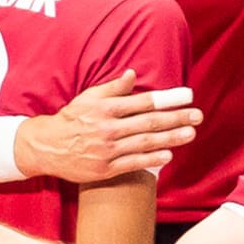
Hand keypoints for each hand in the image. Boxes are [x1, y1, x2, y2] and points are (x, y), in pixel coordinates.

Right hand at [15, 70, 202, 181]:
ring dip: (170, 138)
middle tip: (198, 115)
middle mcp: (107, 128)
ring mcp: (106, 150)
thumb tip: (133, 74)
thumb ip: (113, 88)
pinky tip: (168, 154)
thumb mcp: (89, 98)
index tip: (188, 96)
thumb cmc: (73, 119)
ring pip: (144, 143)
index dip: (168, 99)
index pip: (143, 101)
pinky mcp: (104, 169)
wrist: (46, 147)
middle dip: (176, 118)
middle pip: (148, 122)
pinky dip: (151, 159)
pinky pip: (132, 163)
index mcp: (105, 108)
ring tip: (190, 133)